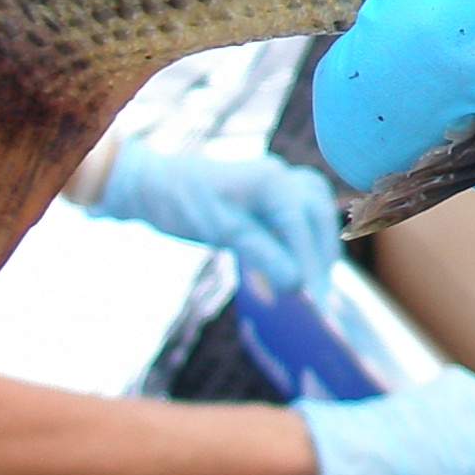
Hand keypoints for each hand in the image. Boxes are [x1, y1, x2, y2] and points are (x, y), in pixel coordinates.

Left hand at [94, 140, 341, 298]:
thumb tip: (297, 284)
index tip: (316, 299)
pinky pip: (301, 210)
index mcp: (272, 181)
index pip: (302, 226)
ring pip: (315, 210)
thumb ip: (263, 254)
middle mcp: (281, 176)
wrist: (152, 183)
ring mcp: (276, 180)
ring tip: (316, 276)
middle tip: (319, 293)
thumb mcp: (222, 231)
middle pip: (318, 216)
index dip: (311, 263)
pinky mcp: (268, 191)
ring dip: (319, 243)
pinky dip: (305, 234)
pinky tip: (300, 256)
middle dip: (322, 254)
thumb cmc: (182, 204)